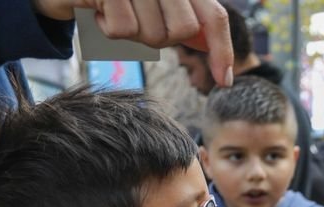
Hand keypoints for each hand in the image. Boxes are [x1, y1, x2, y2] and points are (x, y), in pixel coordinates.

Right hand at [31, 0, 233, 85]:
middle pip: (182, 31)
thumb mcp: (151, 9)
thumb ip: (181, 22)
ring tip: (114, 12)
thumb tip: (219, 58)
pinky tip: (97, 10)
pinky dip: (107, 27)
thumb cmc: (112, 0)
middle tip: (135, 20)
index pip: (213, 16)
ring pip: (151, 34)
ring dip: (129, 33)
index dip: (222, 49)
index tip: (225, 81)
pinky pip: (121, 29)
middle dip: (159, 38)